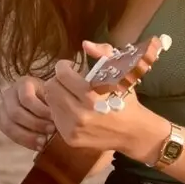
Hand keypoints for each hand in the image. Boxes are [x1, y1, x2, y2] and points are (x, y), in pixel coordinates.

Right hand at [0, 75, 55, 150]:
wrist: (42, 102)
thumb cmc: (51, 99)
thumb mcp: (54, 95)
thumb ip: (55, 103)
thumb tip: (60, 117)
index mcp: (23, 83)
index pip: (26, 98)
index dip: (40, 110)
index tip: (55, 119)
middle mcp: (9, 93)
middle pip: (15, 112)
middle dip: (35, 124)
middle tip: (51, 131)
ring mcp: (3, 107)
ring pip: (9, 125)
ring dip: (28, 136)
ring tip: (44, 142)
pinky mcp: (2, 121)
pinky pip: (8, 133)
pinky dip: (24, 141)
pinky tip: (38, 146)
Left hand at [40, 38, 170, 160]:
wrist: (134, 132)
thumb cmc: (126, 99)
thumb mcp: (120, 73)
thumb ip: (103, 53)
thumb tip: (85, 44)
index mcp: (92, 95)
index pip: (61, 74)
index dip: (64, 66)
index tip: (71, 67)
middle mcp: (80, 113)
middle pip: (51, 87)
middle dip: (59, 80)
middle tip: (69, 80)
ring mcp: (74, 128)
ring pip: (50, 102)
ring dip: (58, 94)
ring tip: (71, 94)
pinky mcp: (70, 138)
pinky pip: (54, 117)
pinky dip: (61, 110)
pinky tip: (73, 108)